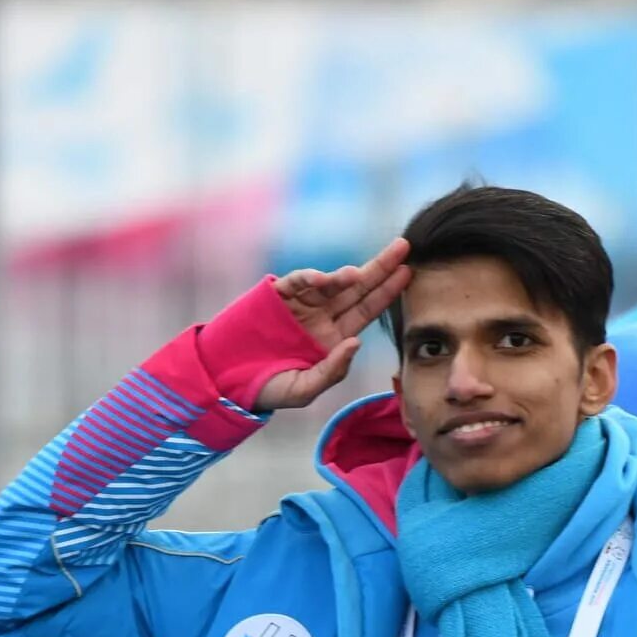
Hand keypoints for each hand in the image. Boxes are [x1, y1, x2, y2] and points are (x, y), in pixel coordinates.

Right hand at [255, 239, 412, 411]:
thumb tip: (356, 343)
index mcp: (334, 336)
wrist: (227, 379)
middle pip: (357, 288)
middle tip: (403, 247)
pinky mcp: (277, 295)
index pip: (367, 309)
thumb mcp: (304, 389)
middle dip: (380, 267)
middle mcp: (322, 316)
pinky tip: (321, 279)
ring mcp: (300, 304)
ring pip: (329, 283)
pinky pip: (297, 282)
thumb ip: (332, 370)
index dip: (388, 291)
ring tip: (355, 275)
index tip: (408, 273)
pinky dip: (308, 278)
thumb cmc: (268, 388)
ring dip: (344, 276)